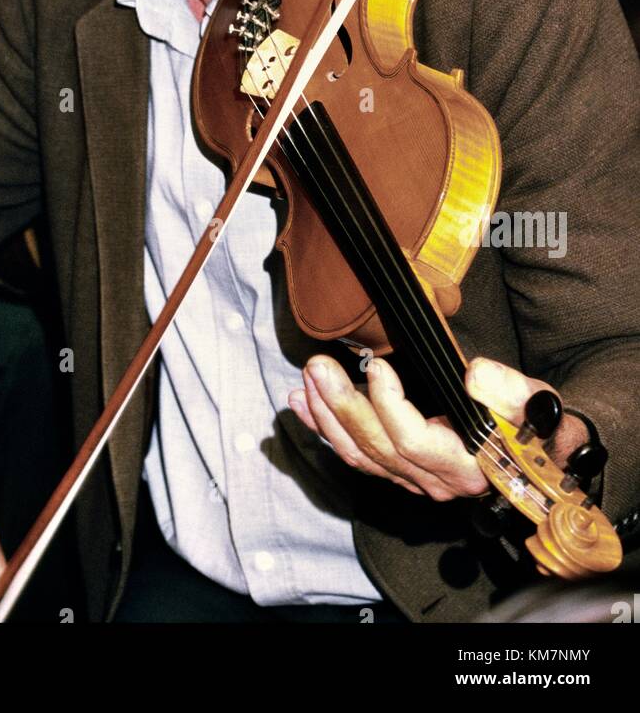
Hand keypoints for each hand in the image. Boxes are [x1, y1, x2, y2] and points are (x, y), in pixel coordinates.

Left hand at [288, 354, 587, 500]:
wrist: (541, 453)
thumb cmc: (538, 426)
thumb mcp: (538, 403)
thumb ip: (513, 391)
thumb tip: (476, 374)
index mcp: (468, 467)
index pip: (414, 442)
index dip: (388, 406)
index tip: (376, 366)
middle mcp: (436, 481)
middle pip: (378, 448)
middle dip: (343, 406)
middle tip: (319, 367)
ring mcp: (414, 480)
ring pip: (360, 454)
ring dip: (327, 416)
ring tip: (307, 381)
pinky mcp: (400, 472)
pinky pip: (356, 454)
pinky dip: (327, 429)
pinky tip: (305, 404)